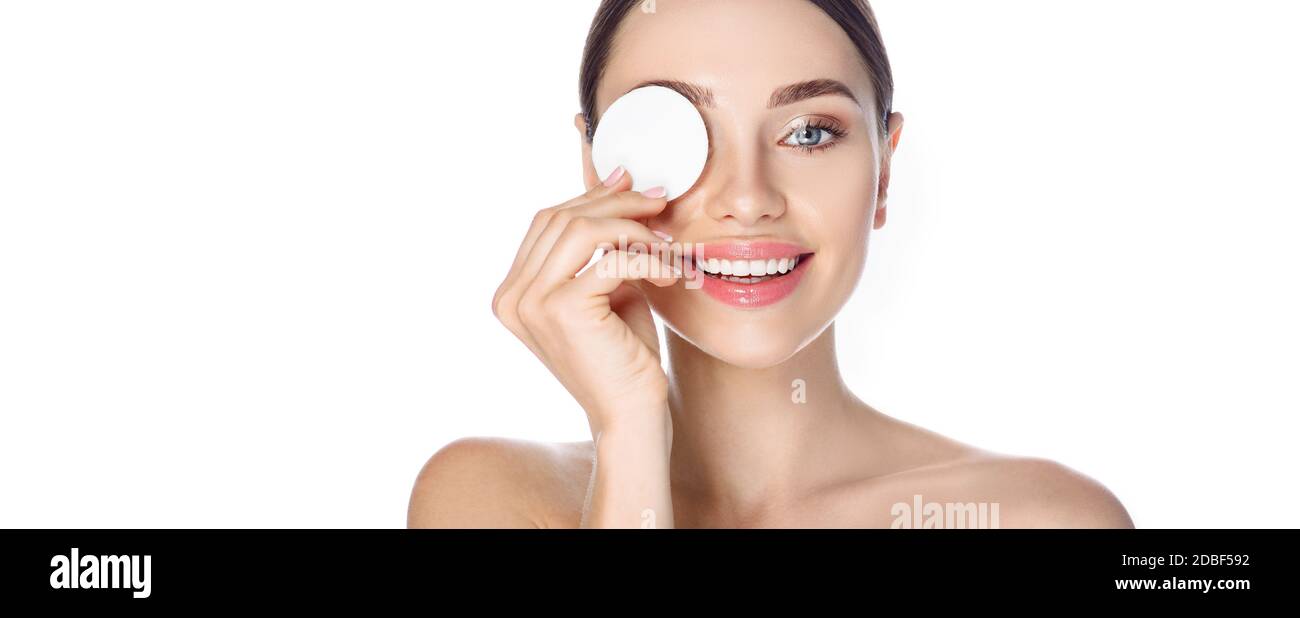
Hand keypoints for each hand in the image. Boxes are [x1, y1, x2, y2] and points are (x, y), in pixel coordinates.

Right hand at [492, 167, 677, 436]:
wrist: (631, 414)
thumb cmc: (624, 355)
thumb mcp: (608, 287)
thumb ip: (603, 242)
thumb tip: (619, 177)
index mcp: (513, 291)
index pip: (549, 221)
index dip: (593, 196)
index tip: (634, 184)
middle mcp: (512, 296)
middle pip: (563, 217)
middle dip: (617, 202)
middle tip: (659, 202)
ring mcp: (531, 303)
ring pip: (584, 230)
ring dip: (633, 227)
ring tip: (667, 243)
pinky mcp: (562, 309)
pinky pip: (613, 259)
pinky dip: (649, 259)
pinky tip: (671, 273)